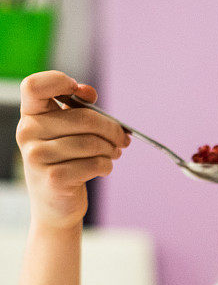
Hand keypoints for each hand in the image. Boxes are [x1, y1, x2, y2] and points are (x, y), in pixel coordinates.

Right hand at [16, 71, 129, 229]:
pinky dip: (107, 165)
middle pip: (82, 117)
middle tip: (123, 138)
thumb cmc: (65, 161)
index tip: (85, 95)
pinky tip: (105, 167)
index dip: (60, 81)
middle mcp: (28, 133)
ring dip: (111, 148)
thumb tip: (90, 93)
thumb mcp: (65, 132)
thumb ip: (76, 109)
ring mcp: (38, 157)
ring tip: (114, 153)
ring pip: (92, 143)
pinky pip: (94, 164)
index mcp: (30, 115)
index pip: (34, 86)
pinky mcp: (54, 179)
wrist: (55, 203)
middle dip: (111, 128)